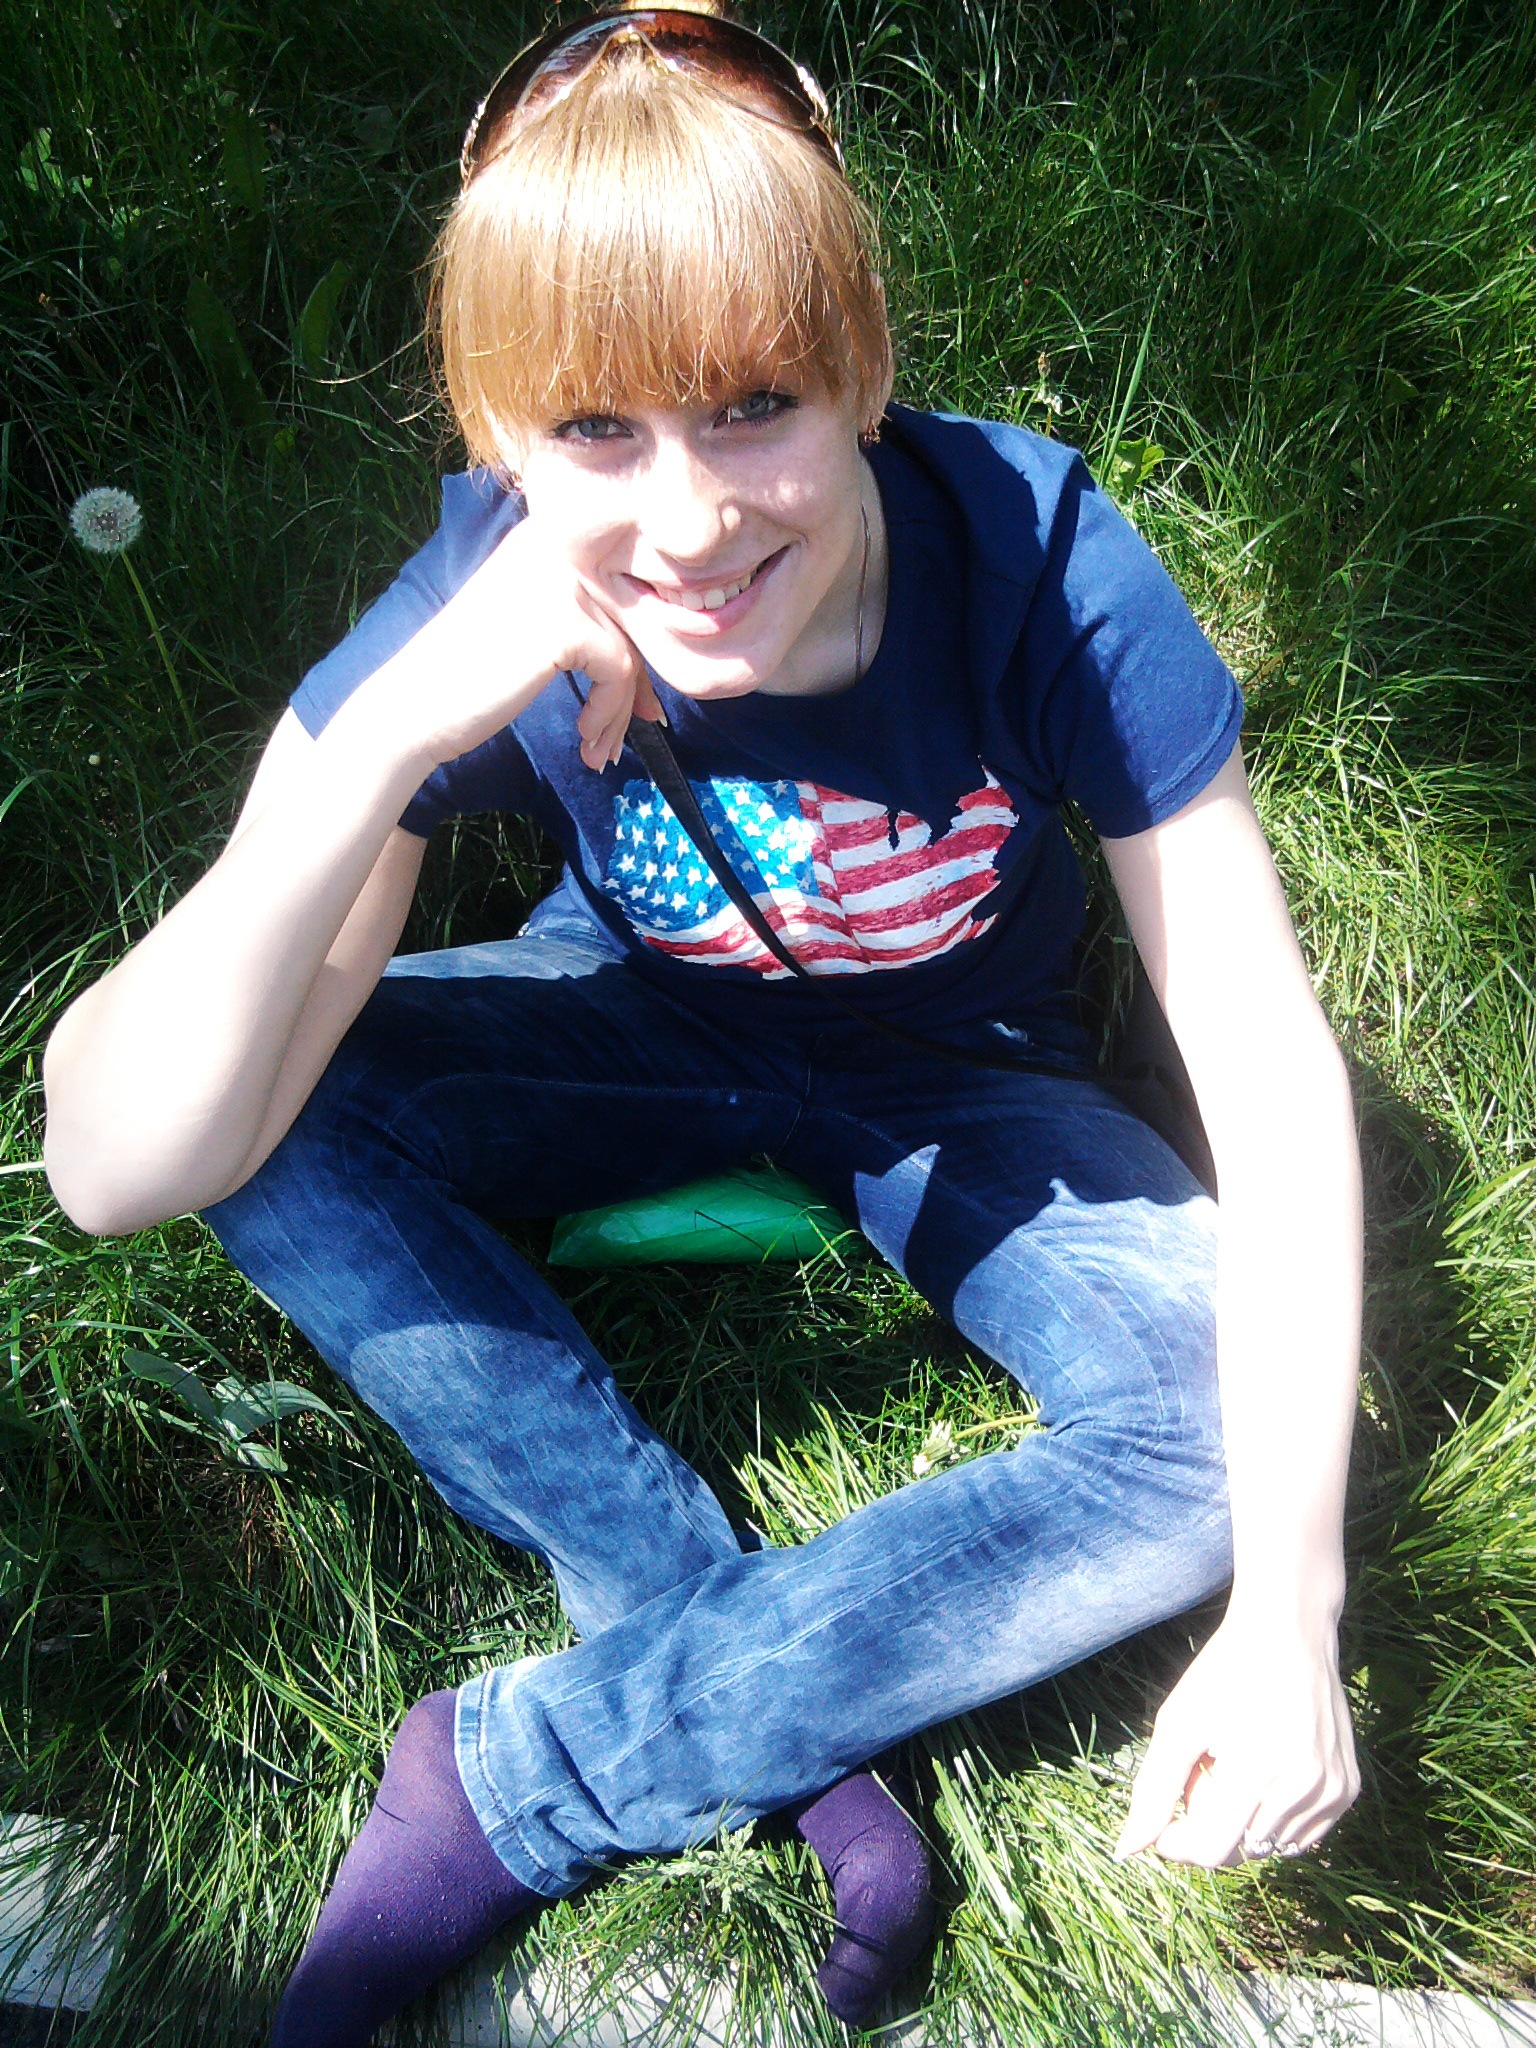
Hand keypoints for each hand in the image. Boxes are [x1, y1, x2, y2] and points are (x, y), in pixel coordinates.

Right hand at [362, 515, 660, 776]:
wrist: (415, 704)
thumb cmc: (468, 672)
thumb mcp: (534, 624)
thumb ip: (587, 616)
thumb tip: (661, 643)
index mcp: (549, 534)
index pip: (622, 586)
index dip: (635, 646)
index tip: (632, 702)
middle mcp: (558, 544)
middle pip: (632, 617)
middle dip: (634, 686)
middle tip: (626, 734)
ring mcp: (563, 580)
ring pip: (631, 649)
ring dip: (621, 710)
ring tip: (600, 750)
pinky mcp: (567, 623)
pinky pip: (619, 672)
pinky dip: (609, 713)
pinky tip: (584, 737)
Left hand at [1113, 1609, 1359, 1867]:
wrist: (1289, 1632)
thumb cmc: (1224, 1674)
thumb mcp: (1179, 1723)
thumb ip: (1152, 1791)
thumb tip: (1126, 1851)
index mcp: (1258, 1770)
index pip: (1211, 1849)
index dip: (1177, 1842)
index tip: (1164, 1819)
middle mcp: (1303, 1788)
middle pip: (1239, 1850)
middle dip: (1209, 1823)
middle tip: (1205, 1770)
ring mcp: (1331, 1791)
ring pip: (1269, 1845)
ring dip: (1243, 1821)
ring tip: (1238, 1766)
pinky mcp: (1347, 1789)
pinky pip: (1301, 1834)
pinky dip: (1275, 1818)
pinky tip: (1268, 1773)